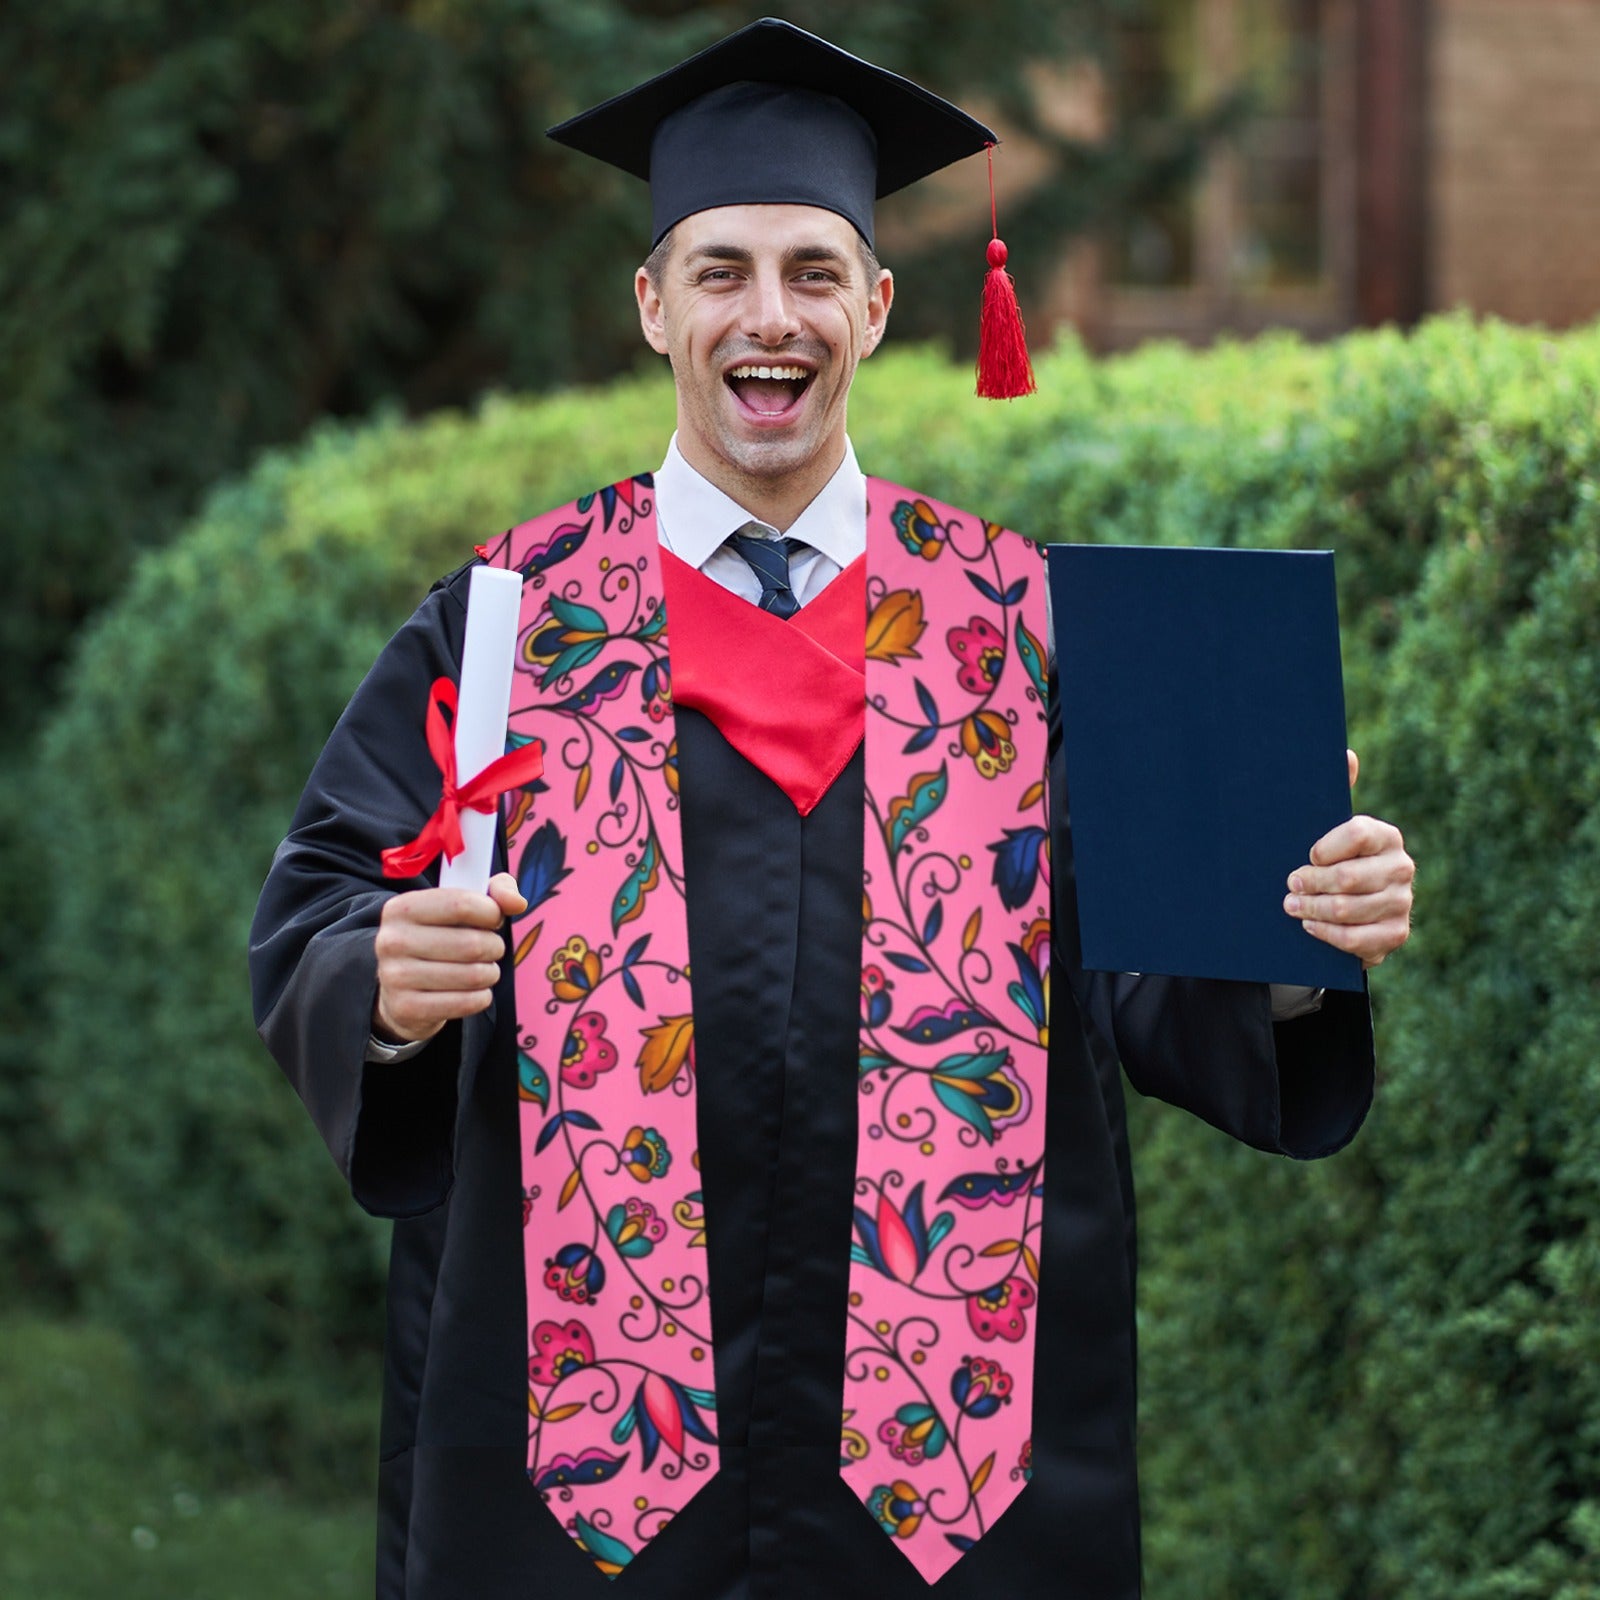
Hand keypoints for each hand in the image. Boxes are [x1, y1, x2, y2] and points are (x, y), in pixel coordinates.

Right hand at [372, 871, 528, 1043]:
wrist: (401, 988)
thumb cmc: (440, 937)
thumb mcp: (461, 905)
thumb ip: (495, 891)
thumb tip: (517, 903)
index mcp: (402, 907)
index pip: (461, 904)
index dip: (491, 913)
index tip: (493, 919)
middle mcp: (392, 940)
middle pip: (471, 943)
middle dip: (494, 947)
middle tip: (491, 949)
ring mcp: (395, 977)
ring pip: (472, 975)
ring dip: (490, 973)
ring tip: (483, 970)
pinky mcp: (406, 1008)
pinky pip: (466, 1003)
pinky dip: (481, 997)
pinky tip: (474, 991)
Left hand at [1283, 750, 1413, 967]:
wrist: (1351, 909)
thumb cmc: (1333, 860)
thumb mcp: (1329, 828)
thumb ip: (1336, 792)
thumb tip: (1347, 754)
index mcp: (1386, 836)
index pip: (1356, 833)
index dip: (1325, 848)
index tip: (1306, 855)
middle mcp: (1401, 867)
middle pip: (1348, 877)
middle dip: (1310, 883)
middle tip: (1289, 885)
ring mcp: (1402, 903)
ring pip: (1348, 909)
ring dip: (1312, 909)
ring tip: (1291, 906)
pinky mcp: (1395, 934)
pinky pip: (1356, 939)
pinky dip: (1327, 933)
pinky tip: (1310, 926)